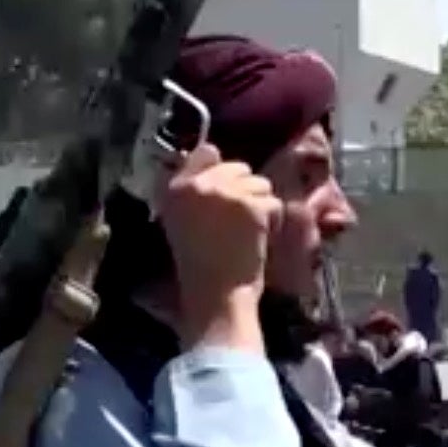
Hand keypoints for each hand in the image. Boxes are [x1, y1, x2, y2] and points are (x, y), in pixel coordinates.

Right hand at [157, 143, 277, 348]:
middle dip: (242, 191)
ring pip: (259, 183)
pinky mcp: (251, 204)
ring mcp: (226, 191)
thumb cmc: (197, 267)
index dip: (218, 170)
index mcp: (174, 189)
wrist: (216, 294)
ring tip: (247, 232)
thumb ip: (192, 190)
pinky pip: (273, 202)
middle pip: (236, 167)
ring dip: (259, 205)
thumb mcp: (179, 221)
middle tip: (236, 222)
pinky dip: (271, 221)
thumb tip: (214, 154)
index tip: (223, 194)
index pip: (204, 153)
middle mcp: (198, 184)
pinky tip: (257, 240)